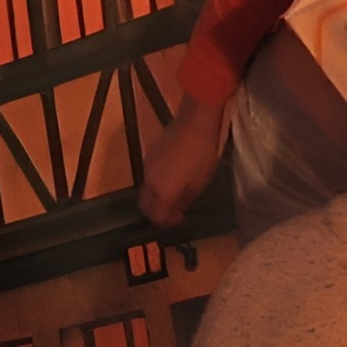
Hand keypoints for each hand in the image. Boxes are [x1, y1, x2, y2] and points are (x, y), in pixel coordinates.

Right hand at [138, 94, 227, 228]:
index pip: (157, 216)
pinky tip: (171, 181)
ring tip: (175, 197)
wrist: (193, 124)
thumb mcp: (199, 183)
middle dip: (158, 213)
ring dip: (157, 199)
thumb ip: (184, 200)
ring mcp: (147, 167)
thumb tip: (176, 210)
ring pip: (145, 191)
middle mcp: (149, 181)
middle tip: (174, 213)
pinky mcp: (149, 156)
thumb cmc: (201, 156)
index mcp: (162, 191)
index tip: (180, 220)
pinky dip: (156, 186)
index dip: (168, 222)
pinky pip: (148, 178)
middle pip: (145, 206)